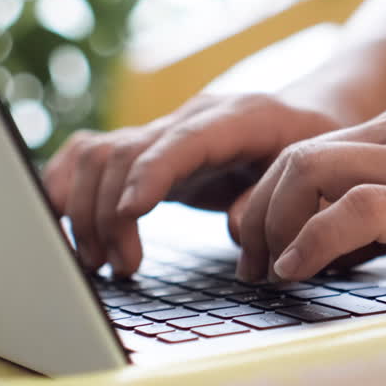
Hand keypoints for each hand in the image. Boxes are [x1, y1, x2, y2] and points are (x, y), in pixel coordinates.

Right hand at [43, 93, 341, 275]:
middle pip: (123, 150)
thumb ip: (276, 198)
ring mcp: (163, 132)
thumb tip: (234, 228)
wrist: (310, 119)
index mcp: (239, 117)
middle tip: (124, 268)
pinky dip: (68, 190)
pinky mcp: (146, 153)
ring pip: (97, 154)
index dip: (150, 173)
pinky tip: (67, 230)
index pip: (181, 140)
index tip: (130, 212)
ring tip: (104, 264)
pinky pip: (89, 158)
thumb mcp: (316, 173)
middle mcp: (190, 119)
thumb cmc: (317, 148)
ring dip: (86, 211)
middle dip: (109, 213)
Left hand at [236, 98, 385, 285]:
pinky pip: (357, 209)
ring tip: (274, 272)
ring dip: (277, 225)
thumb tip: (327, 248)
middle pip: (296, 154)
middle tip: (255, 267)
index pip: (310, 149)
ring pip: (313, 168)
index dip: (271, 199)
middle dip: (260, 212)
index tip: (263, 251)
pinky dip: (315, 239)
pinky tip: (302, 270)